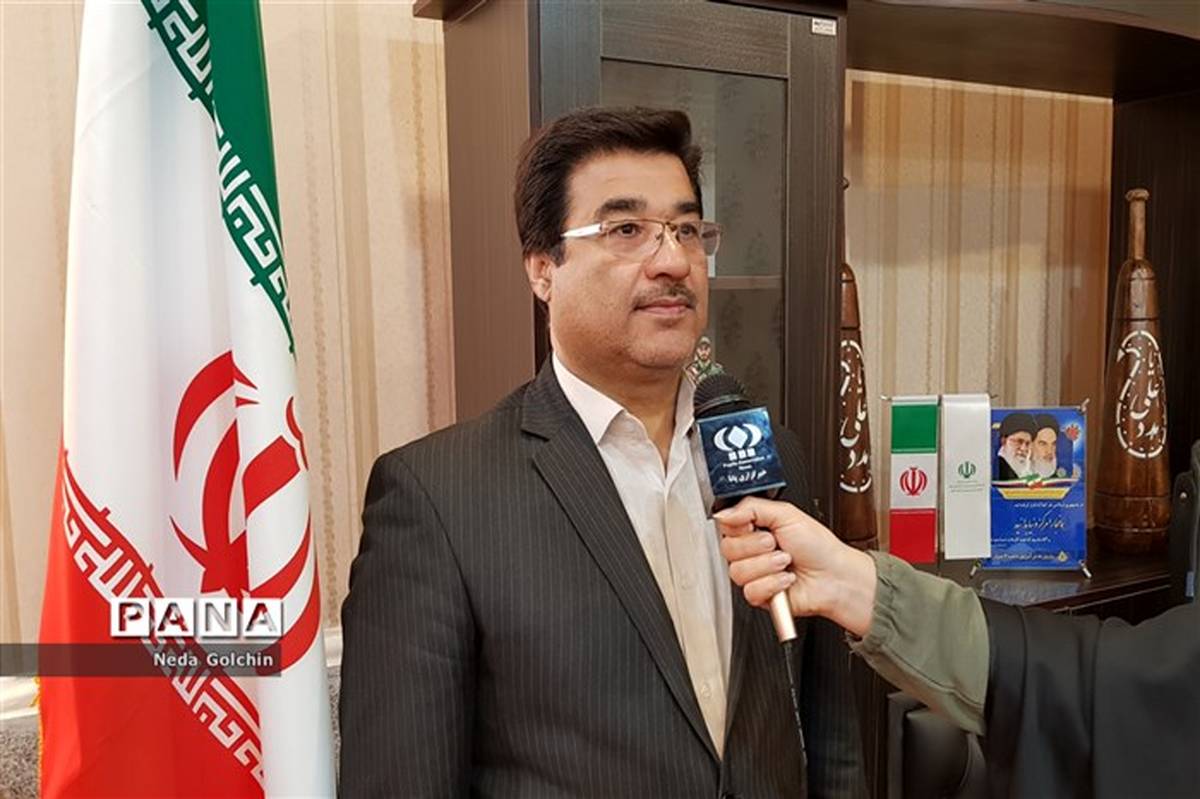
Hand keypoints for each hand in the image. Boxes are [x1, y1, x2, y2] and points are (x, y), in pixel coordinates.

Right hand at [714, 497, 876, 636]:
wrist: (835, 576)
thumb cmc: (818, 546)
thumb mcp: (787, 514)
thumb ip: (751, 507)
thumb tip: (723, 512)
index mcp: (754, 529)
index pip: (725, 525)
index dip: (739, 526)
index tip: (754, 525)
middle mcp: (751, 552)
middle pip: (728, 549)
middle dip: (756, 545)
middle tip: (776, 543)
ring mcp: (754, 574)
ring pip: (737, 571)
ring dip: (767, 565)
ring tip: (786, 562)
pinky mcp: (759, 595)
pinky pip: (750, 590)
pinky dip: (772, 584)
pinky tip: (786, 579)